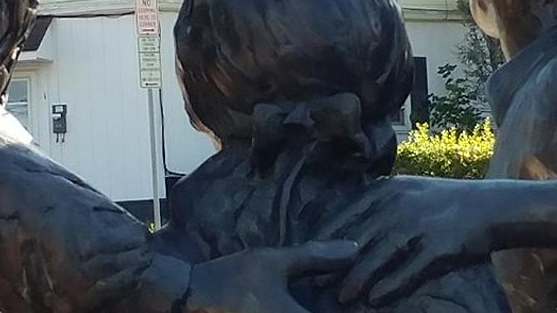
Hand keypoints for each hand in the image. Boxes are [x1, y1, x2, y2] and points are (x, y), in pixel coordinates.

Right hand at [185, 240, 357, 312]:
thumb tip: (354, 249)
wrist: (189, 299)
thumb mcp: (276, 262)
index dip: (359, 310)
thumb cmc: (234, 279)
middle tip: (351, 297)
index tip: (367, 300)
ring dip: (319, 310)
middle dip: (338, 310)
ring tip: (327, 300)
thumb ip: (316, 257)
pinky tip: (300, 304)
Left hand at [319, 176, 496, 306]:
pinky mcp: (438, 246)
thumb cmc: (440, 202)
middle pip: (359, 235)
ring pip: (380, 254)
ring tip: (341, 296)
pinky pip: (410, 269)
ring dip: (358, 277)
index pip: (347, 213)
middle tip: (314, 283)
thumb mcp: (405, 192)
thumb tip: (342, 233)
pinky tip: (376, 299)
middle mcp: (400, 203)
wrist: (486, 205)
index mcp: (388, 188)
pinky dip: (391, 285)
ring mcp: (420, 224)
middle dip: (335, 262)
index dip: (326, 237)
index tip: (307, 256)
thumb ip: (377, 206)